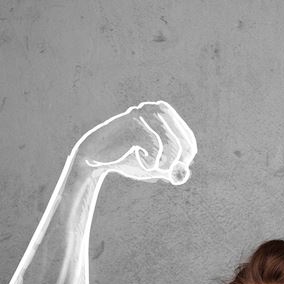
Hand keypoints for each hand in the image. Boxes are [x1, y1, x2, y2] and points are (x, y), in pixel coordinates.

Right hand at [75, 101, 196, 184]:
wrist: (96, 157)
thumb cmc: (126, 159)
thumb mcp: (152, 167)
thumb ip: (169, 170)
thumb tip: (184, 173)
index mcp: (164, 116)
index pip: (187, 137)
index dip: (186, 157)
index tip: (178, 170)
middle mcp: (156, 109)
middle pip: (182, 139)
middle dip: (178, 160)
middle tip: (168, 173)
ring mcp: (145, 114)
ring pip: (170, 143)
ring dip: (162, 162)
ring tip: (149, 167)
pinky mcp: (134, 122)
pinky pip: (154, 146)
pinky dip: (149, 160)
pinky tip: (136, 157)